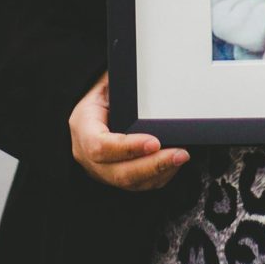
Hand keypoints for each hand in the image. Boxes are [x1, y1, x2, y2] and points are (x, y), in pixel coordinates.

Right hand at [69, 73, 187, 189]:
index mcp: (82, 127)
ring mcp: (102, 170)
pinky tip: (174, 164)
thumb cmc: (103, 95)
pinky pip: (140, 185)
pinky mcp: (116, 177)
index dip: (128, 148)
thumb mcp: (107, 83)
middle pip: (119, 173)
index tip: (154, 141)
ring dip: (160, 172)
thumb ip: (123, 84)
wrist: (94, 110)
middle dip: (152, 165)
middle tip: (179, 153)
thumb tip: (150, 77)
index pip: (100, 146)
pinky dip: (160, 176)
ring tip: (182, 156)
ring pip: (131, 183)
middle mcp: (88, 155)